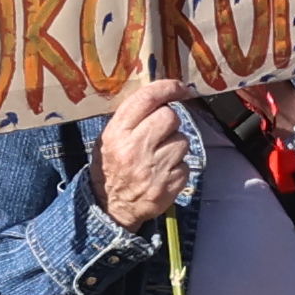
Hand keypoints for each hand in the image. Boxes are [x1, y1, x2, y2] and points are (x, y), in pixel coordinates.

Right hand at [94, 70, 192, 228]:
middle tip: (160, 132)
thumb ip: (131, 118)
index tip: (179, 88)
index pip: (146, 99)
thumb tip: (162, 95)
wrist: (110, 207)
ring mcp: (153, 169)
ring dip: (175, 145)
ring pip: (183, 140)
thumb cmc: (111, 167)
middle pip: (170, 117)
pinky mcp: (168, 186)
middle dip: (170, 122)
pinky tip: (163, 172)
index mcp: (117, 133)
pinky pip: (186, 165)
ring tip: (159, 156)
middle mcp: (134, 149)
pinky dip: (178, 167)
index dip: (167, 87)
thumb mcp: (109, 139)